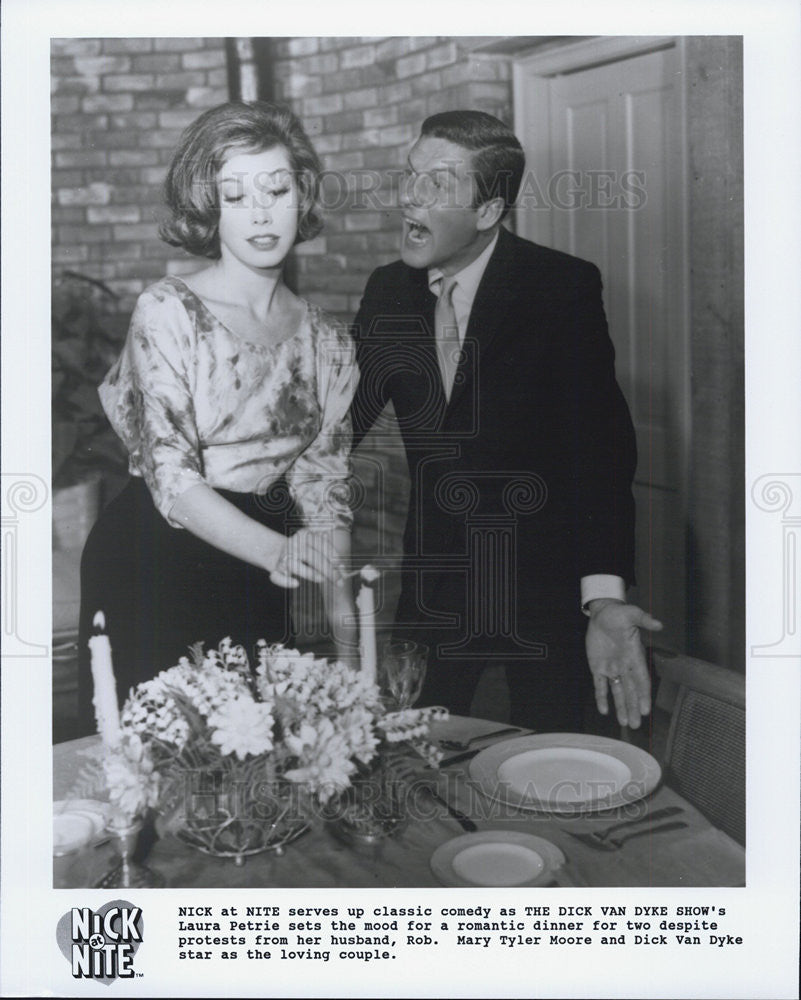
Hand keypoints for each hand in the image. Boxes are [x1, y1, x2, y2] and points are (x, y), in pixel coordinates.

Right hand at [268, 527, 347, 588]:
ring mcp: (283, 556)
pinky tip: (296, 583)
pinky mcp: (275, 568)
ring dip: (311, 575)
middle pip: (312, 557)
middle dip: (328, 571)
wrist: (276, 550)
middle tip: (339, 582)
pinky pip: (281, 577)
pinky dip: (287, 582)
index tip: (343, 569)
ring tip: (322, 579)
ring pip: (296, 567)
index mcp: (305, 534)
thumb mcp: (315, 546)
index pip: (322, 545)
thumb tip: (343, 570)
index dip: (334, 558)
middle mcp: (293, 544)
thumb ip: (328, 555)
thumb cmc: (303, 551)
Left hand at [585, 599, 662, 727]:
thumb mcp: (631, 614)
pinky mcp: (598, 667)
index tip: (646, 710)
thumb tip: (658, 624)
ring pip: (617, 692)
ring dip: (621, 707)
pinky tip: (604, 710)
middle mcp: (624, 666)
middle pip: (630, 691)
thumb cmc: (619, 614)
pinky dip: (601, 697)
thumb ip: (644, 620)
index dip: (643, 695)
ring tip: (625, 722)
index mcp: (635, 656)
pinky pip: (600, 685)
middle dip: (633, 707)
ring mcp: (611, 667)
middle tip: (635, 725)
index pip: (641, 680)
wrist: (602, 613)